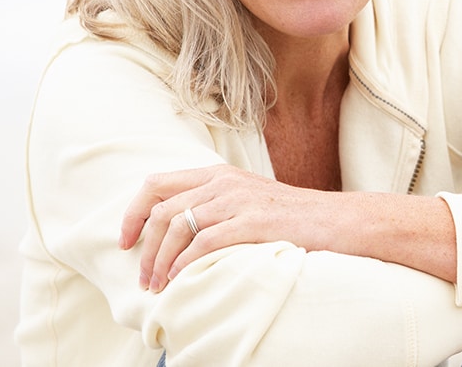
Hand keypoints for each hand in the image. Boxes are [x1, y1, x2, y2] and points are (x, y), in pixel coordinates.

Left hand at [119, 164, 327, 292]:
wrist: (336, 220)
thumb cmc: (291, 218)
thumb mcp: (247, 201)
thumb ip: (214, 206)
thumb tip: (174, 232)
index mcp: (218, 174)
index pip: (157, 183)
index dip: (133, 213)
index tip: (125, 241)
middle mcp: (224, 181)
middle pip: (162, 209)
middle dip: (145, 248)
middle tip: (143, 277)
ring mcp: (238, 199)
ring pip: (178, 225)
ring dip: (160, 261)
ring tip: (159, 286)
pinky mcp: (253, 221)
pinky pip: (204, 241)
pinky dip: (185, 263)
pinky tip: (181, 279)